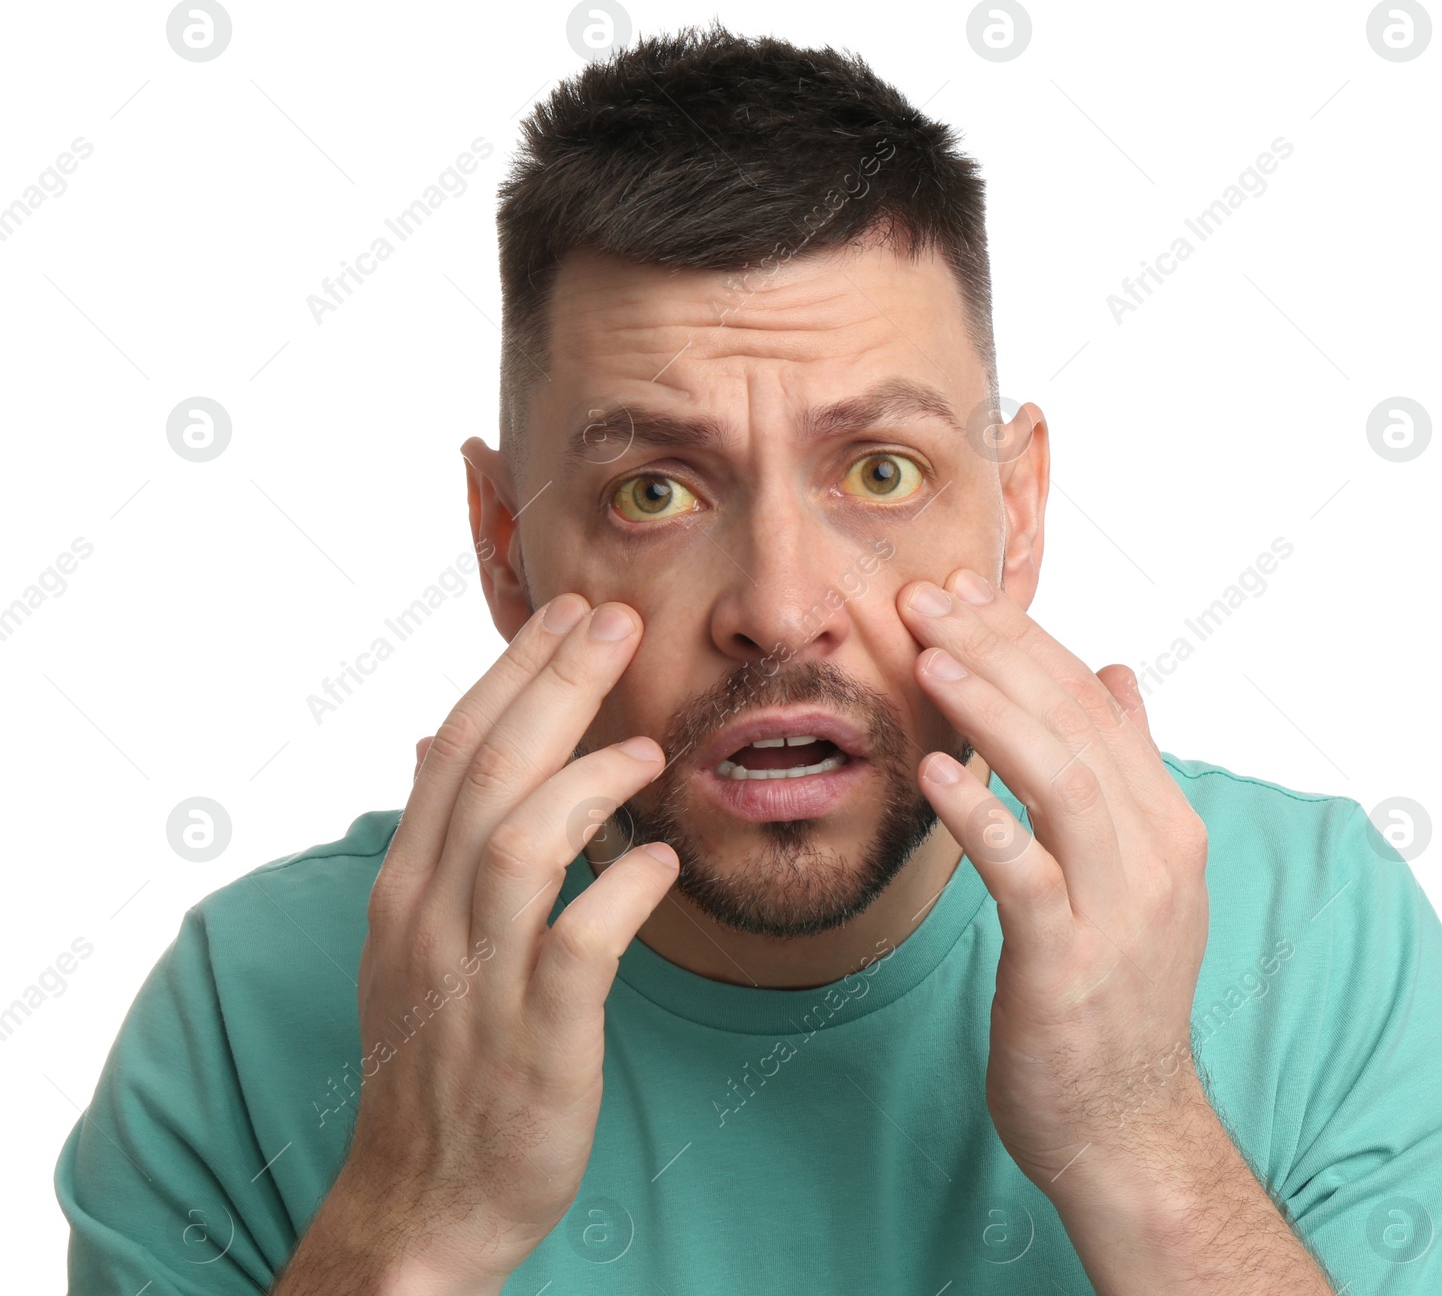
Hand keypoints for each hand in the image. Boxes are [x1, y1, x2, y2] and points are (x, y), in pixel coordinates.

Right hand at [326, 594, 679, 1291]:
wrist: (424, 1202)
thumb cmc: (439, 1059)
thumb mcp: (413, 940)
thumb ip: (435, 842)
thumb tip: (435, 743)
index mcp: (406, 887)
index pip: (454, 750)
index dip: (513, 672)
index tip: (566, 613)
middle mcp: (430, 919)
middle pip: (488, 773)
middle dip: (553, 685)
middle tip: (612, 620)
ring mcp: (479, 979)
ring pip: (521, 845)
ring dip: (587, 782)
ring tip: (648, 747)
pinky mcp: (535, 1039)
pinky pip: (579, 947)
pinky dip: (623, 893)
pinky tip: (663, 861)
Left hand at [897, 568, 1210, 1200]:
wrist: (1128, 1125)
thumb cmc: (1114, 992)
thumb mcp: (1138, 870)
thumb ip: (1130, 770)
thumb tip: (1120, 672)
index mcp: (1165, 821)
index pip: (1093, 700)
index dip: (1024, 637)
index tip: (960, 590)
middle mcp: (1154, 852)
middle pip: (1075, 723)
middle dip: (996, 649)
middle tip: (924, 596)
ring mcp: (1118, 907)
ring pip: (1059, 780)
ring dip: (990, 710)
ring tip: (927, 655)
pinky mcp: (1068, 963)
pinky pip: (1024, 875)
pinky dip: (981, 817)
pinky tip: (932, 773)